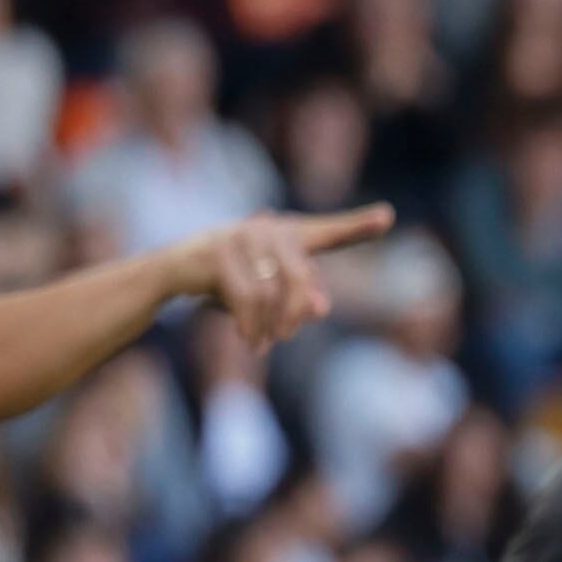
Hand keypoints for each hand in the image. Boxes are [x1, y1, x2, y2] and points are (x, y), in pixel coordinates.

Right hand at [180, 205, 397, 347]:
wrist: (174, 270)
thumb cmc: (233, 281)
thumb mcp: (270, 294)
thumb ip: (301, 299)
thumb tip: (321, 308)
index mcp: (290, 235)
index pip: (329, 232)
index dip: (358, 226)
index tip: (387, 217)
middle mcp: (268, 227)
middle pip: (300, 281)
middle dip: (295, 316)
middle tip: (285, 338)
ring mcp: (240, 235)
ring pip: (272, 293)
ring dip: (270, 327)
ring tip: (263, 344)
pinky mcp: (216, 251)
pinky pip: (246, 298)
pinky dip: (251, 325)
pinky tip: (250, 341)